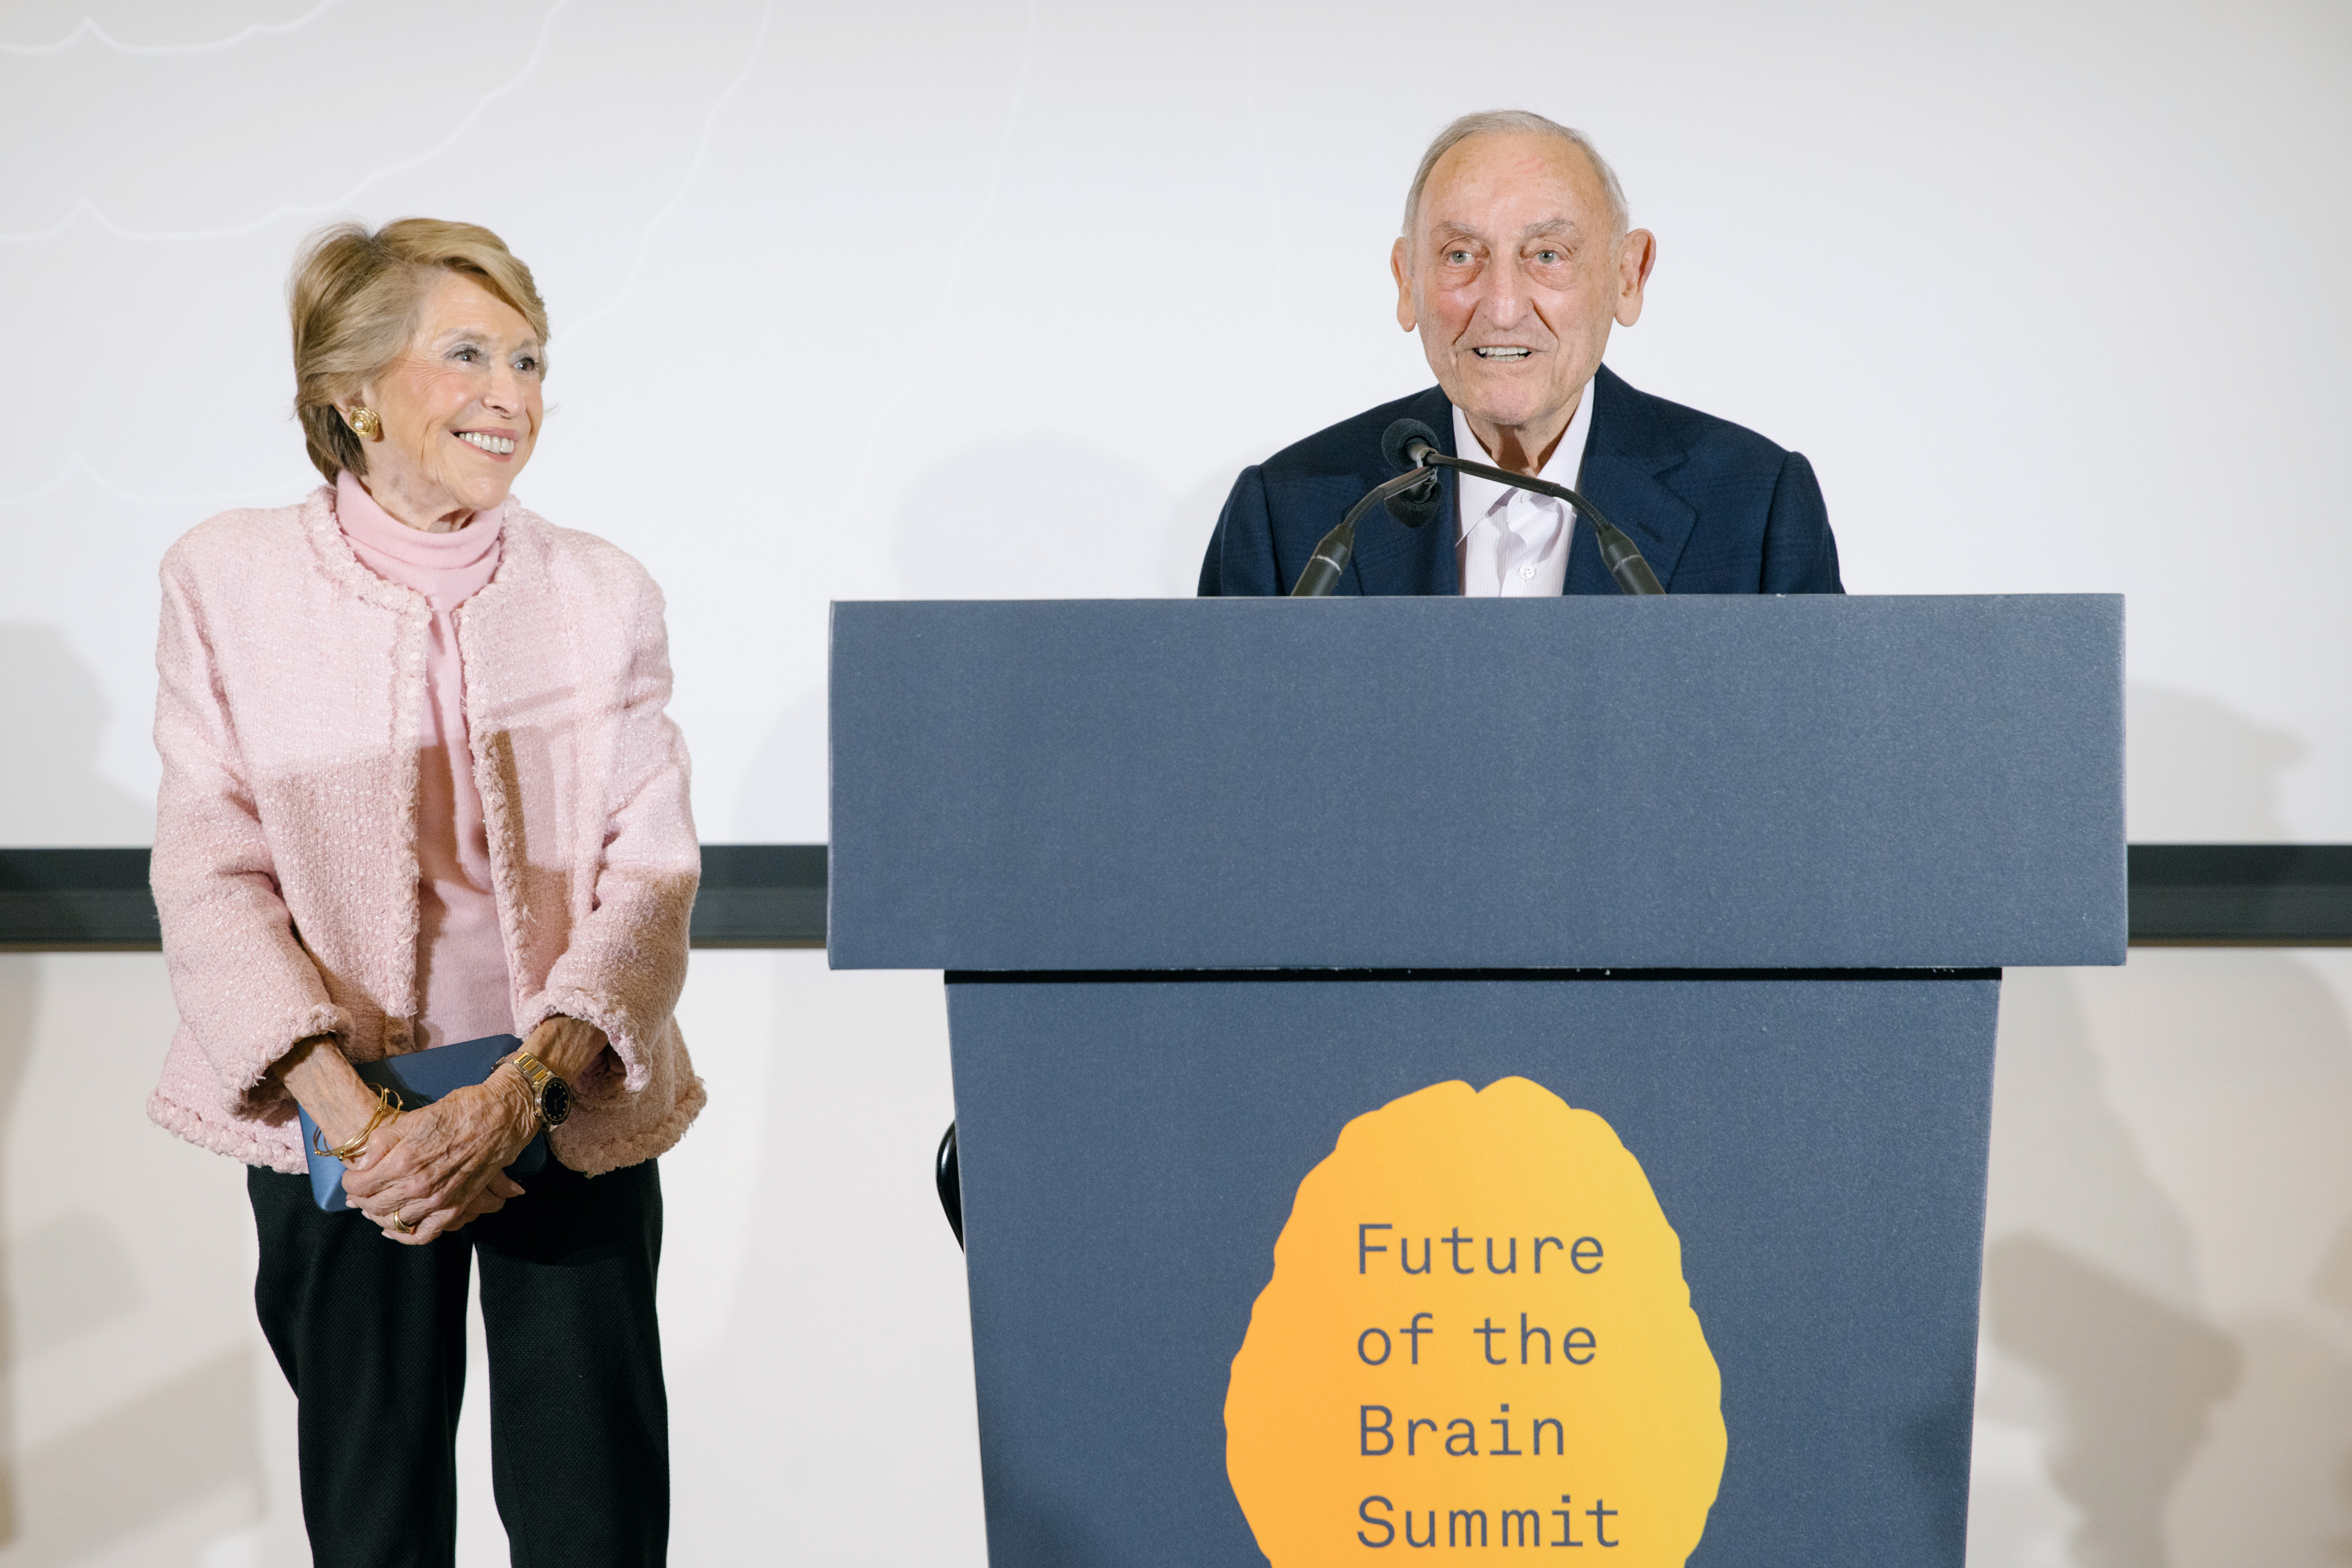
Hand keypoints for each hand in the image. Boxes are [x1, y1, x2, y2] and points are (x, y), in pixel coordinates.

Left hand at [343, 1072, 539, 1243]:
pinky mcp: (455, 1207)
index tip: (351, 1176)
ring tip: (374, 1204)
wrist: (499, 1119)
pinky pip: (424, 1233)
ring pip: (394, 1221)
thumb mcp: (412, 1118)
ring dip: (378, 1214)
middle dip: (361, 1198)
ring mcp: (438, 1200)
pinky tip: (394, 1229)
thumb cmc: (458, 1112)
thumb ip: (381, 1143)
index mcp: (404, 1162)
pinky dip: (406, 1235)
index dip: (350, 1181)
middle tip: (359, 1190)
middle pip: (374, 1205)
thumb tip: (361, 1166)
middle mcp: (419, 1186)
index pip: (360, 1185)